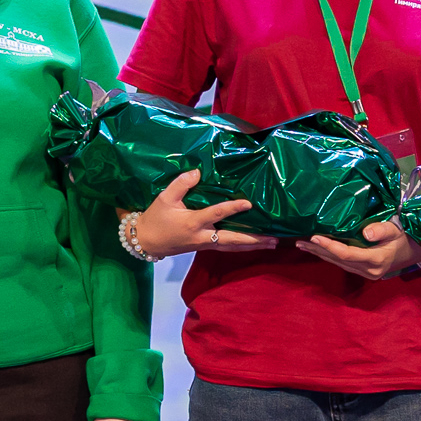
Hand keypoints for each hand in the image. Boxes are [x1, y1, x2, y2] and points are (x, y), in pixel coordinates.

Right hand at [129, 169, 276, 262]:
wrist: (146, 242)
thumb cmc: (156, 219)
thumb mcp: (164, 199)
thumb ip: (180, 184)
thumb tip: (197, 172)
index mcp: (193, 222)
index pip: (217, 214)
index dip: (233, 208)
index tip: (248, 203)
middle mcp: (203, 236)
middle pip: (232, 240)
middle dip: (254, 240)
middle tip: (273, 239)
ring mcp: (204, 244)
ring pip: (232, 247)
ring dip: (252, 246)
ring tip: (272, 244)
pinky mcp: (204, 247)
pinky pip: (226, 248)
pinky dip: (241, 246)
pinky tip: (253, 244)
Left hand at [301, 219, 420, 280]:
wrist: (413, 251)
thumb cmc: (404, 237)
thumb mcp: (396, 229)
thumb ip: (382, 230)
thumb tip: (366, 232)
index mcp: (377, 260)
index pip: (347, 254)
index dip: (329, 246)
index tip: (314, 237)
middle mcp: (369, 270)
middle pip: (338, 260)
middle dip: (318, 251)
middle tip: (300, 242)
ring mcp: (366, 273)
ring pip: (338, 264)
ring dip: (320, 254)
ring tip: (303, 246)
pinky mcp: (363, 272)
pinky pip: (342, 264)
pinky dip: (329, 256)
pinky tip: (318, 250)